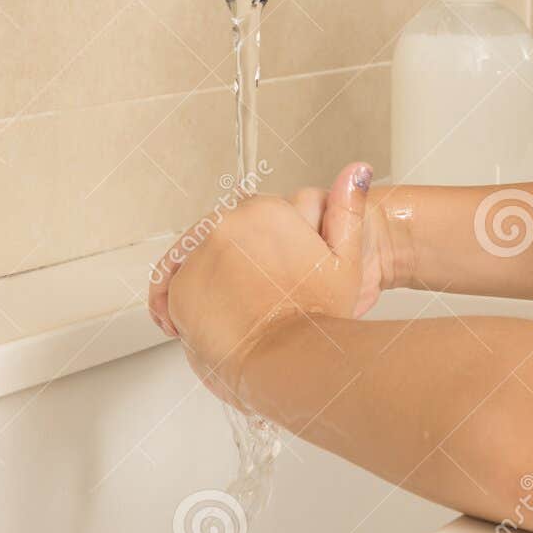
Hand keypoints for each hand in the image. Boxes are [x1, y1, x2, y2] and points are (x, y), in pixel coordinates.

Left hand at [147, 162, 381, 337]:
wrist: (291, 362)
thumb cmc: (320, 315)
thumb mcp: (346, 258)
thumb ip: (347, 208)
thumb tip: (356, 170)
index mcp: (263, 211)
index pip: (252, 215)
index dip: (263, 244)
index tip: (272, 268)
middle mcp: (223, 226)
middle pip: (221, 235)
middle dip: (235, 262)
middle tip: (259, 294)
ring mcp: (196, 258)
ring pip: (197, 259)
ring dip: (212, 278)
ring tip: (238, 308)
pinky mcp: (176, 291)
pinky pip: (177, 288)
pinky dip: (190, 301)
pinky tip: (215, 317)